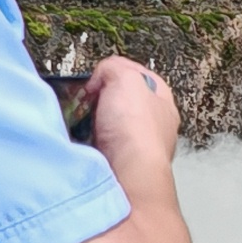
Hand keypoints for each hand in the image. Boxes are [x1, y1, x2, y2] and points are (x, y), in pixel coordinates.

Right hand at [80, 56, 180, 179]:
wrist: (127, 175)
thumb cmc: (135, 127)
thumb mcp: (125, 78)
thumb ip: (113, 68)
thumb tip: (100, 78)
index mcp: (163, 103)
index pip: (142, 77)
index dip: (119, 70)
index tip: (100, 74)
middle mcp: (154, 128)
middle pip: (123, 103)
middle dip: (102, 100)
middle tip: (86, 99)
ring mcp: (136, 149)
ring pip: (108, 127)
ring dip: (91, 123)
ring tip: (78, 120)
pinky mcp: (119, 167)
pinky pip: (98, 148)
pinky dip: (86, 143)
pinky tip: (79, 141)